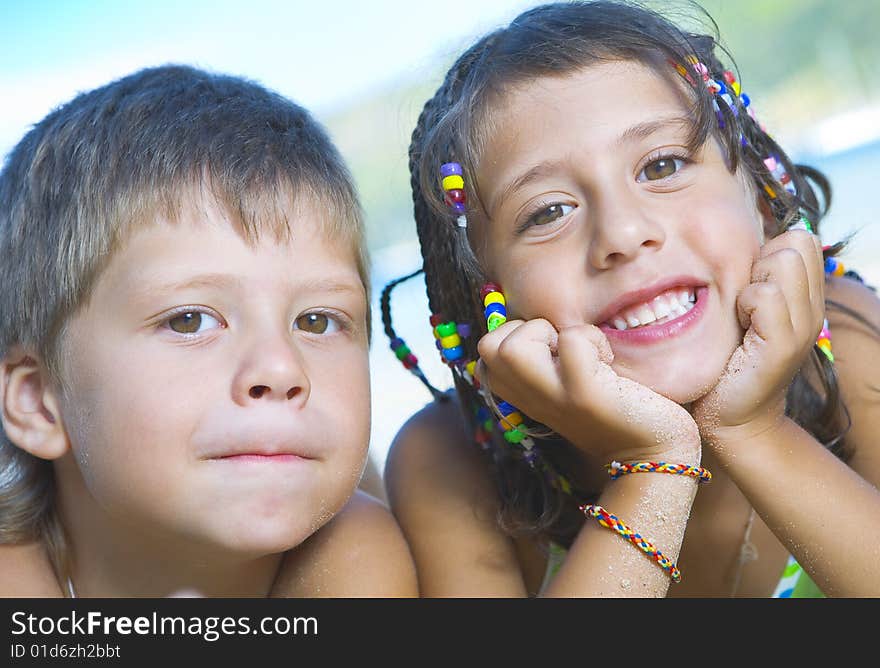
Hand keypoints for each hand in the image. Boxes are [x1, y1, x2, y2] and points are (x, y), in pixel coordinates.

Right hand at [477, 319, 699, 464]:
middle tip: (562, 348)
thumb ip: (546, 359)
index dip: (516, 334)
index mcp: (523, 394)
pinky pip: (572, 339)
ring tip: (579, 352)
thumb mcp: (568, 383)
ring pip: (512, 346)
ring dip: (550, 332)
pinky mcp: (584, 393)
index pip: (486, 351)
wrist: (652, 451)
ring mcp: (555, 396)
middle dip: (525, 329)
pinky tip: (608, 362)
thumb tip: (542, 317)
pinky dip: (592, 338)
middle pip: (488, 346)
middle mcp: (531, 398)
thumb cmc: (614, 407)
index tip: (552, 350)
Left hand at [692, 229, 825, 444]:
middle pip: (796, 242)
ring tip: (740, 315)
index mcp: (805, 297)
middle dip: (761, 261)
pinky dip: (744, 303)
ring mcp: (803, 326)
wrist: (732, 418)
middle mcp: (812, 308)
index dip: (769, 250)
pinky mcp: (784, 344)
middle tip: (743, 300)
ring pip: (783, 262)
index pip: (801, 238)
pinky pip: (766, 294)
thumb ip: (751, 280)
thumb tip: (733, 242)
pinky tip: (737, 327)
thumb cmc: (726, 362)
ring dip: (751, 282)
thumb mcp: (744, 313)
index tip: (748, 285)